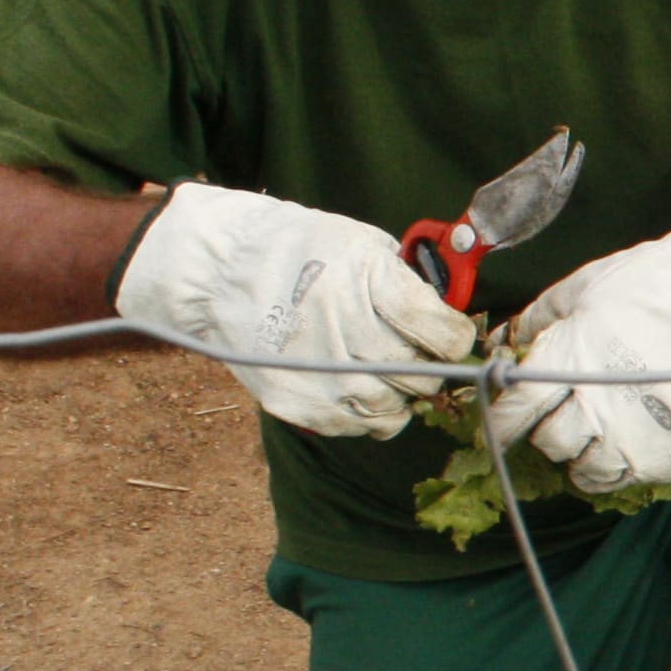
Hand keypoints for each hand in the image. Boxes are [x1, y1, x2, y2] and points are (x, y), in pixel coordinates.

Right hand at [113, 182, 480, 438]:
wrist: (216, 273)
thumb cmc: (296, 251)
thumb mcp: (361, 244)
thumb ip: (407, 282)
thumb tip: (447, 316)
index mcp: (369, 283)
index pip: (442, 333)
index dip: (453, 336)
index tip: (447, 333)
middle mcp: (347, 332)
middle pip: (422, 375)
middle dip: (426, 364)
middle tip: (408, 348)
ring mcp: (323, 375)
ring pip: (396, 408)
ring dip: (398, 391)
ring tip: (376, 365)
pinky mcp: (301, 406)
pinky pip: (361, 426)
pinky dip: (369, 411)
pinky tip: (353, 383)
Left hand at [481, 212, 670, 493]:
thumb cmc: (647, 286)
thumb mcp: (581, 288)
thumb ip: (538, 321)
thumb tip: (506, 343)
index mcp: (569, 361)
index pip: (518, 410)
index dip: (502, 423)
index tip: (499, 428)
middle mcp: (598, 405)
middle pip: (551, 444)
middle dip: (548, 432)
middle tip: (562, 417)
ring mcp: (636, 434)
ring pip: (588, 472)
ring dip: (583, 456)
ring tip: (594, 437)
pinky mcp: (669, 453)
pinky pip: (629, 478)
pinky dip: (620, 466)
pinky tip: (626, 443)